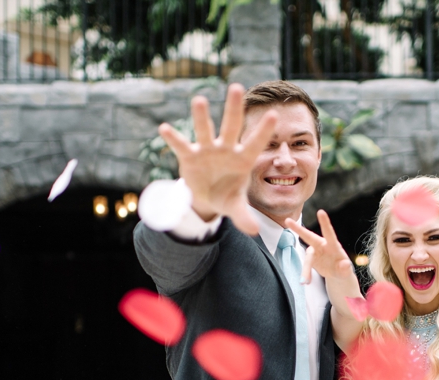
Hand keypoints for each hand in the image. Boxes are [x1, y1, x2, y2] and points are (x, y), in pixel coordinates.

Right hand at [157, 83, 276, 235]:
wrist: (207, 198)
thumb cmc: (227, 196)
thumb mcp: (236, 207)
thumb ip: (244, 217)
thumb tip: (254, 232)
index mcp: (243, 160)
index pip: (256, 143)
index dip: (263, 131)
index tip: (274, 115)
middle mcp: (226, 150)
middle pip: (231, 126)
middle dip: (234, 109)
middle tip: (237, 88)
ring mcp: (207, 151)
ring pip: (205, 131)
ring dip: (202, 117)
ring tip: (199, 100)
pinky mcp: (190, 156)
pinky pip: (181, 146)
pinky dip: (173, 138)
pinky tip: (164, 128)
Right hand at [285, 209, 354, 283]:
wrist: (337, 274)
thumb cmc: (343, 270)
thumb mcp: (346, 272)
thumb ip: (345, 269)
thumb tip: (345, 264)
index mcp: (333, 245)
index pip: (329, 232)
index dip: (324, 222)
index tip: (320, 212)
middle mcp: (322, 245)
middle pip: (309, 236)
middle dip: (298, 229)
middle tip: (287, 221)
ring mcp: (315, 252)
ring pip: (307, 258)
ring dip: (305, 269)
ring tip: (305, 282)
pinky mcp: (310, 259)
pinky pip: (305, 266)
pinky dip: (305, 274)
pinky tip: (305, 282)